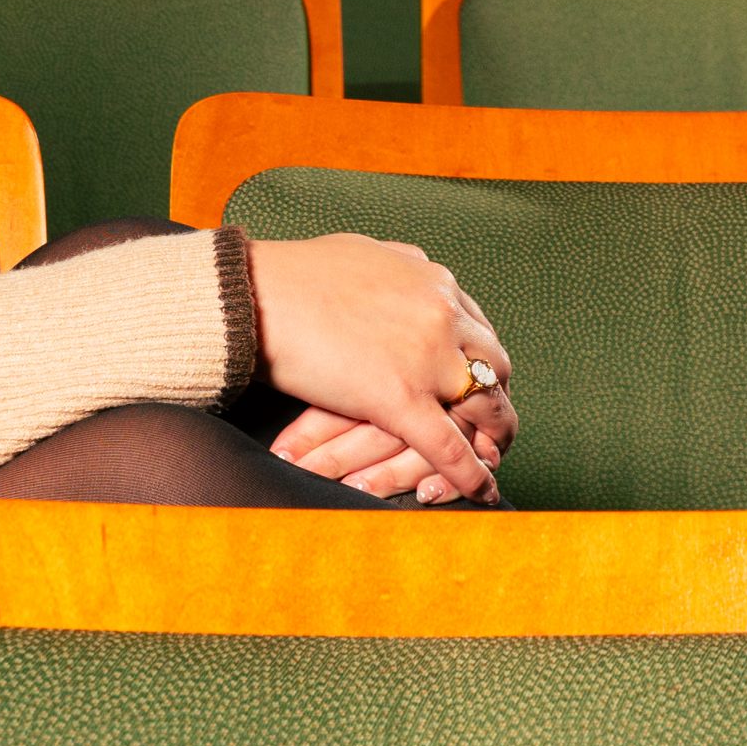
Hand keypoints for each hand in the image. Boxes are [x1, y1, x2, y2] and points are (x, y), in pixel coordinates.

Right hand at [246, 234, 513, 502]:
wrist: (250, 295)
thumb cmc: (290, 275)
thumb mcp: (363, 254)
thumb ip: (398, 269)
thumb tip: (409, 270)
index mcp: (432, 282)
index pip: (477, 327)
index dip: (479, 359)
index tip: (474, 377)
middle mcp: (441, 315)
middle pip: (494, 366)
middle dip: (495, 395)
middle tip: (489, 418)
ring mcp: (426, 359)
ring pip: (485, 406)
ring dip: (495, 435)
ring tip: (493, 455)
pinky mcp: (400, 400)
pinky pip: (449, 447)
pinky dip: (471, 475)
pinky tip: (481, 491)